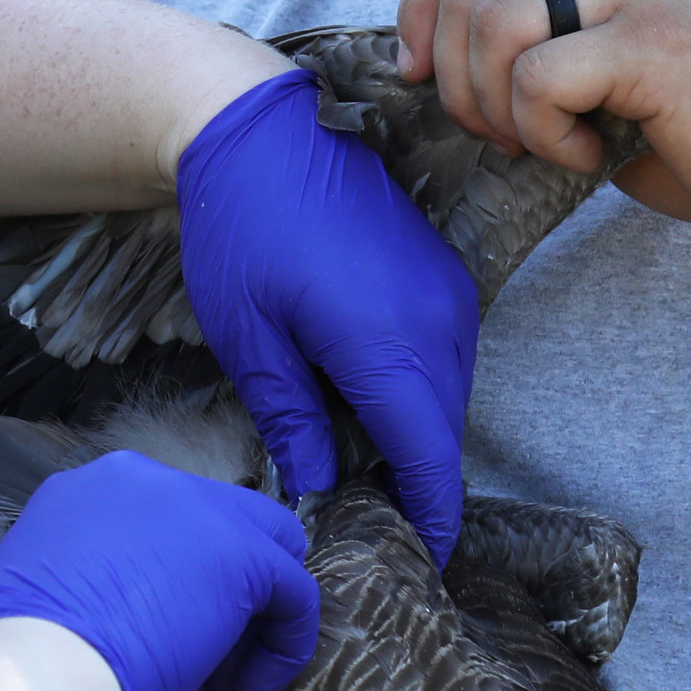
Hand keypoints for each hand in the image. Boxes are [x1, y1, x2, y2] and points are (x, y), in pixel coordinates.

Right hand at [0, 451, 320, 690]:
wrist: (32, 678)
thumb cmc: (20, 664)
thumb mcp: (47, 598)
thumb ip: (90, 587)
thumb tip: (118, 621)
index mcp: (86, 491)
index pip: (163, 526)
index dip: (172, 587)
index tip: (156, 642)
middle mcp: (142, 481)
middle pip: (219, 524)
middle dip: (219, 596)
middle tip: (198, 664)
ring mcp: (196, 508)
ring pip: (266, 548)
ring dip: (249, 621)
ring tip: (215, 687)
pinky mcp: (242, 554)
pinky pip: (294, 593)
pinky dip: (282, 646)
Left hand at [176, 69, 479, 560]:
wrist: (258, 129)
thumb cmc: (241, 228)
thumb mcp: (250, 338)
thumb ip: (292, 420)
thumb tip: (317, 488)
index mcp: (387, 343)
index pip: (429, 458)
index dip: (430, 518)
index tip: (419, 562)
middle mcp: (437, 320)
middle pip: (444, 432)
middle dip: (419, 484)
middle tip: (371, 525)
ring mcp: (448, 293)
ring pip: (449, 395)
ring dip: (418, 437)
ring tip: (364, 471)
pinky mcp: (443, 276)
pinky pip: (447, 357)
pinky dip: (419, 393)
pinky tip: (368, 404)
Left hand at [396, 0, 690, 258]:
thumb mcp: (607, 89)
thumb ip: (539, 60)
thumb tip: (441, 75)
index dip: (421, 7)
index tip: (424, 75)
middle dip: (452, 73)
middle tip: (496, 132)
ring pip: (493, 23)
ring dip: (493, 103)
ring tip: (541, 143)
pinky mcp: (653, 45)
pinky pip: (540, 76)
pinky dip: (544, 131)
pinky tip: (586, 155)